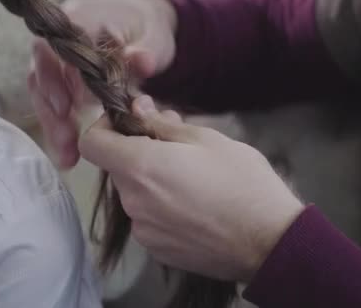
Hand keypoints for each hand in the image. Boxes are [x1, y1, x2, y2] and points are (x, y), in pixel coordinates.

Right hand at [28, 0, 177, 167]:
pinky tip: (69, 155)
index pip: (59, 46)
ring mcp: (57, 57)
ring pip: (42, 91)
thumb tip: (143, 61)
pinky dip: (60, 128)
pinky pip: (52, 103)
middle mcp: (61, 36)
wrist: (146, 29)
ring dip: (53, 125)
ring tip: (68, 157)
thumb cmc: (149, 31)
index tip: (78, 106)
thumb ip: (146, 50)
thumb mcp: (154, 39)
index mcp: (82, 16)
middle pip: (42, 71)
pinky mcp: (61, 78)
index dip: (62, 76)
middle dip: (52, 110)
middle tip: (67, 141)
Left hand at [78, 95, 304, 281]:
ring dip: (153, 182)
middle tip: (180, 147)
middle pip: (119, 168)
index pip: (91, 143)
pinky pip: (150, 220)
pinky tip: (197, 208)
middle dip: (141, 152)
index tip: (130, 123)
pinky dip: (163, 209)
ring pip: (136, 194)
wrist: (269, 241)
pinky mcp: (158, 251)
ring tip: (195, 180)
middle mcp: (133, 202)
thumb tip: (137, 110)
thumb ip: (163, 124)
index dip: (104, 127)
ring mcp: (144, 231)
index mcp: (140, 167)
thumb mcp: (208, 139)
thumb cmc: (242, 181)